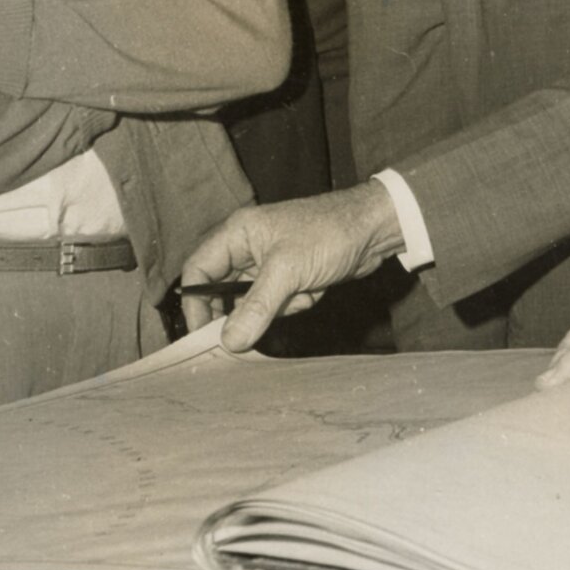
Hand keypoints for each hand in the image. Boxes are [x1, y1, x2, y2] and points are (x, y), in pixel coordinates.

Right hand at [180, 183, 407, 351]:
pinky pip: (275, 304)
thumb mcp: (288, 270)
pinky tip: (313, 291)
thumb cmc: (329, 232)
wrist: (373, 229)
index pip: (198, 270)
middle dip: (241, 312)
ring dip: (275, 308)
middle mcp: (247, 248)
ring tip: (300, 293)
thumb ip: (256, 307)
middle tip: (249, 331)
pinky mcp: (288, 277)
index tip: (203, 334)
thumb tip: (228, 341)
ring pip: (252, 303)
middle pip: (222, 291)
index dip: (196, 303)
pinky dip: (292, 305)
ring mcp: (268, 264)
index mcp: (237, 233)